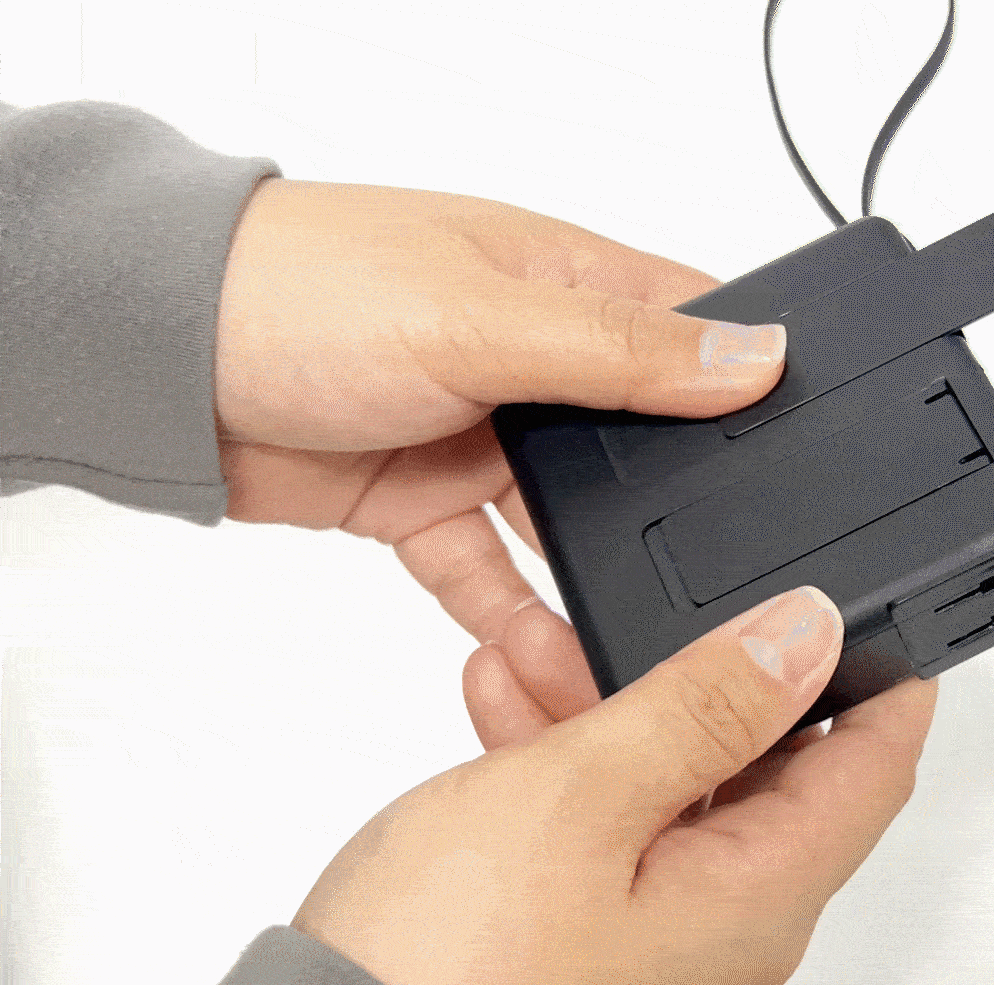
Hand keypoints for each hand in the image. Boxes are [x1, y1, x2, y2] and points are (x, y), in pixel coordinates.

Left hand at [213, 177, 784, 653]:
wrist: (153, 362)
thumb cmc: (299, 290)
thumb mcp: (481, 316)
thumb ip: (619, 351)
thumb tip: (757, 358)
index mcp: (566, 283)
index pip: (696, 331)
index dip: (756, 386)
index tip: (811, 458)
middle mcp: (537, 359)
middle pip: (646, 446)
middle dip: (685, 508)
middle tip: (735, 579)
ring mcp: (481, 436)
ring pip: (572, 526)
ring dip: (600, 578)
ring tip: (644, 639)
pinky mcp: (425, 503)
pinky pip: (492, 575)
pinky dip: (516, 619)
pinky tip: (551, 661)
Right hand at [292, 585, 939, 984]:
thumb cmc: (451, 972)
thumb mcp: (586, 791)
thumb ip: (704, 704)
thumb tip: (806, 636)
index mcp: (763, 898)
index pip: (875, 767)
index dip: (884, 675)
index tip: (871, 601)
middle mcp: (727, 931)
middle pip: (766, 770)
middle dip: (707, 671)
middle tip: (647, 601)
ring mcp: (655, 944)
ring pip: (668, 790)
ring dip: (613, 704)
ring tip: (532, 642)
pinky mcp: (586, 949)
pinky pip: (604, 833)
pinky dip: (565, 764)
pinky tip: (503, 704)